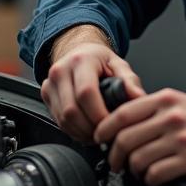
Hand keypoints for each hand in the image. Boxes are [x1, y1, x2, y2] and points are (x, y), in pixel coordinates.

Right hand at [40, 26, 143, 142]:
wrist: (79, 51)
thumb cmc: (99, 60)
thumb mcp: (119, 65)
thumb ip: (130, 82)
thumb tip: (139, 99)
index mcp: (80, 60)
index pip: (86, 93)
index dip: (99, 114)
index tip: (112, 125)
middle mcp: (60, 70)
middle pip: (71, 110)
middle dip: (91, 128)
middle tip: (106, 133)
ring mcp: (50, 83)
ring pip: (63, 119)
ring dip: (82, 133)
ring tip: (98, 133)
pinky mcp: (46, 94)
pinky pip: (58, 121)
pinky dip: (73, 131)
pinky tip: (86, 129)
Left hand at [93, 91, 185, 185]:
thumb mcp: (178, 103)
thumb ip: (151, 109)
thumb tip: (118, 121)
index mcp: (165, 100)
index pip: (123, 113)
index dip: (105, 128)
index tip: (99, 139)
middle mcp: (172, 117)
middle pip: (126, 139)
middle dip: (115, 156)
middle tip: (115, 163)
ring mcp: (182, 139)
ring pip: (139, 158)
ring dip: (132, 170)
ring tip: (136, 172)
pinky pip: (156, 174)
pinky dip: (149, 180)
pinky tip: (152, 178)